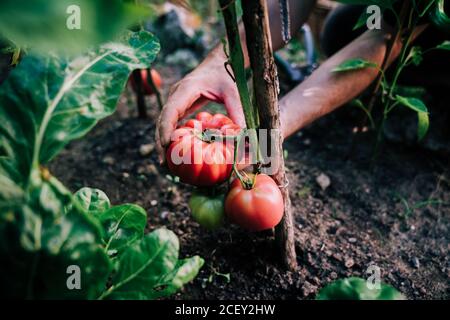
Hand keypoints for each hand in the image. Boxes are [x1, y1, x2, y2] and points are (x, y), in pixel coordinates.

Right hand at [156, 47, 244, 163]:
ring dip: (163, 141)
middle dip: (160, 141)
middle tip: (164, 163)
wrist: (221, 60)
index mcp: (187, 89)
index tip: (166, 146)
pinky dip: (172, 136)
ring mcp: (177, 99)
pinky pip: (172, 122)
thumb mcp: (234, 93)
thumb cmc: (227, 74)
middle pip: (162, 120)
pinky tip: (176, 151)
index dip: (165, 129)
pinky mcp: (180, 105)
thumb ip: (238, 113)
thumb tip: (244, 137)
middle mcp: (177, 94)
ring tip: (167, 163)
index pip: (170, 111)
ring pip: (164, 122)